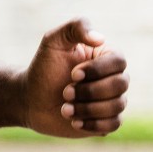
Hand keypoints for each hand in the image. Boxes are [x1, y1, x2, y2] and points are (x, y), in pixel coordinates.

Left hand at [20, 18, 127, 137]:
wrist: (31, 98)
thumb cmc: (44, 67)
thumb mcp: (53, 41)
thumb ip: (75, 28)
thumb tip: (100, 38)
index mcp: (104, 56)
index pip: (119, 61)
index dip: (97, 70)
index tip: (72, 74)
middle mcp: (113, 77)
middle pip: (120, 84)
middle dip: (90, 91)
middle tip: (65, 93)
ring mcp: (112, 99)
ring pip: (117, 105)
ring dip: (88, 108)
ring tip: (65, 109)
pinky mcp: (107, 120)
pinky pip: (114, 124)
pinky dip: (93, 124)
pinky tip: (74, 121)